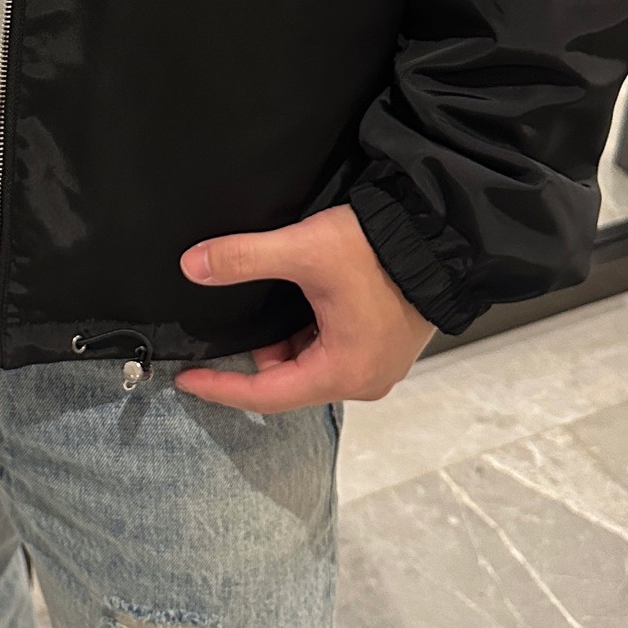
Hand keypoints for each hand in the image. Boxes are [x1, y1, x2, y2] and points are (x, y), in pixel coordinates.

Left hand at [174, 204, 434, 413]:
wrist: (439, 232)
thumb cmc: (379, 250)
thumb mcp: (302, 250)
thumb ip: (243, 258)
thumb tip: (193, 266)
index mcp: (343, 372)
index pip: (265, 395)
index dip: (221, 387)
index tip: (188, 380)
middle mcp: (364, 379)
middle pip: (289, 381)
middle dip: (259, 354)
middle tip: (241, 317)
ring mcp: (379, 365)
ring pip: (312, 364)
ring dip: (288, 341)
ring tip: (279, 301)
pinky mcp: (387, 346)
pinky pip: (334, 352)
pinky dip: (311, 335)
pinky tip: (305, 303)